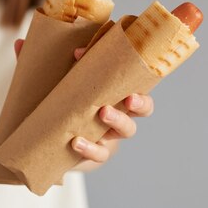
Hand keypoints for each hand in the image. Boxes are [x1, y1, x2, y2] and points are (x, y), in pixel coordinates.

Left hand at [12, 41, 154, 168]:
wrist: (54, 143)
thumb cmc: (61, 105)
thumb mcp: (52, 84)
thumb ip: (39, 66)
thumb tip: (19, 43)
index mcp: (111, 89)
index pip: (128, 74)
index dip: (120, 64)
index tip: (85, 54)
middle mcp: (118, 110)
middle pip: (143, 105)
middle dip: (140, 100)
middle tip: (128, 97)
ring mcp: (110, 134)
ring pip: (128, 129)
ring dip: (118, 121)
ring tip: (103, 113)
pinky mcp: (97, 153)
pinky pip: (100, 153)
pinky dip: (90, 149)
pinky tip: (76, 143)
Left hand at [69, 46, 153, 168]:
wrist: (66, 131)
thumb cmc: (82, 99)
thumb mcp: (84, 82)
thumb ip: (85, 65)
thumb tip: (79, 52)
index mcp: (121, 105)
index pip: (142, 105)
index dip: (142, 102)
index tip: (131, 97)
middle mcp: (118, 124)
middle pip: (131, 125)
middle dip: (121, 118)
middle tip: (106, 110)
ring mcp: (107, 139)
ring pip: (116, 139)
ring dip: (107, 131)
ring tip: (93, 121)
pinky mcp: (94, 151)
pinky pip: (98, 154)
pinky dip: (89, 149)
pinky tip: (76, 142)